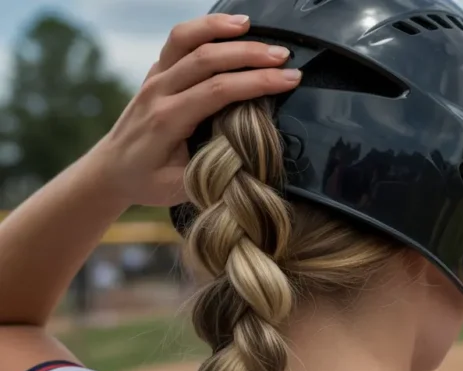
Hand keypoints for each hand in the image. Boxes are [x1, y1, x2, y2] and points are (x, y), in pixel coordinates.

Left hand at [90, 14, 300, 206]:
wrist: (111, 171)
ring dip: (223, 29)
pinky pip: (180, 40)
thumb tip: (245, 159)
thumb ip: (209, 172)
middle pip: (207, 59)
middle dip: (250, 54)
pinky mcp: (157, 72)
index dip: (256, 83)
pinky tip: (230, 27)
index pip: (217, 91)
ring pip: (188, 39)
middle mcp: (158, 92)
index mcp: (166, 120)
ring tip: (254, 28)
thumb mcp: (179, 188)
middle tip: (285, 56)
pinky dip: (205, 28)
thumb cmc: (146, 182)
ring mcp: (155, 78)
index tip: (288, 80)